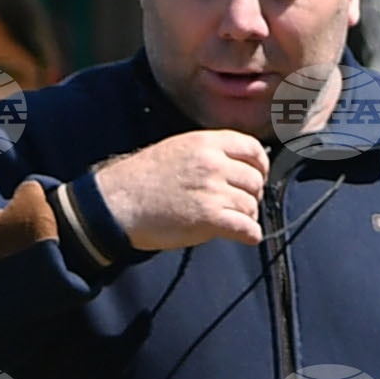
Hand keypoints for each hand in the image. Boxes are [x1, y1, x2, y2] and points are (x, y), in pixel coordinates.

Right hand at [87, 131, 266, 249]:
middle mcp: (213, 164)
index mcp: (206, 143)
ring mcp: (212, 191)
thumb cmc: (142, 179)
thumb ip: (208, 153)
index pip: (252, 148)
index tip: (258, 176)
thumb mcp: (178, 149)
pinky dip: (250, 234)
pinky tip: (246, 236)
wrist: (119, 202)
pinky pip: (245, 227)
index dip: (260, 165)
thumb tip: (235, 164)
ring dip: (246, 216)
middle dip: (252, 194)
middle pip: (255, 180)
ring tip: (233, 221)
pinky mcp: (208, 218)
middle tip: (240, 204)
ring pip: (251, 205)